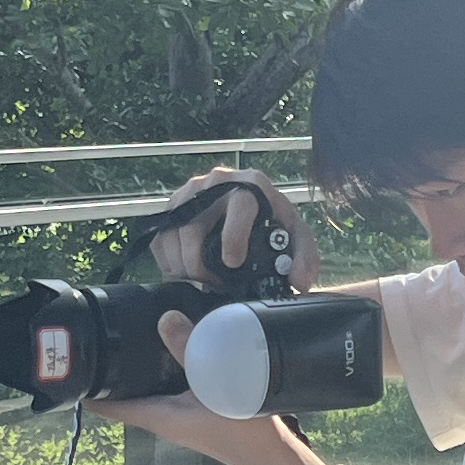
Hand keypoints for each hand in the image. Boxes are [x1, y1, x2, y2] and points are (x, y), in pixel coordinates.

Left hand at [92, 323, 303, 464]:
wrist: (275, 456)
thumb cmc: (244, 432)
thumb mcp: (218, 384)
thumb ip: (192, 350)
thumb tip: (165, 319)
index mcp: (159, 417)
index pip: (111, 406)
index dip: (88, 390)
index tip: (72, 369)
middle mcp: (164, 418)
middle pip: (126, 393)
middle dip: (112, 370)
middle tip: (100, 338)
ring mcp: (181, 415)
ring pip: (149, 388)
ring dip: (139, 368)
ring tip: (130, 336)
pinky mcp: (198, 409)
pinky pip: (171, 386)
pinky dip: (166, 368)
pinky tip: (175, 347)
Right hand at [145, 171, 313, 293]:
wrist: (247, 207)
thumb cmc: (271, 221)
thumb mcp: (295, 235)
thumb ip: (304, 257)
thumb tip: (300, 283)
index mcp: (251, 184)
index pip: (239, 205)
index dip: (233, 236)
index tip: (232, 263)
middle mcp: (216, 181)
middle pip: (194, 226)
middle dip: (201, 265)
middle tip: (214, 283)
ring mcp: (189, 192)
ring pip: (172, 235)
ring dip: (183, 267)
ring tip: (202, 279)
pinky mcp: (170, 207)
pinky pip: (160, 240)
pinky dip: (169, 263)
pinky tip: (187, 271)